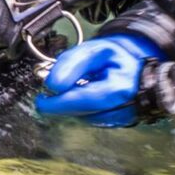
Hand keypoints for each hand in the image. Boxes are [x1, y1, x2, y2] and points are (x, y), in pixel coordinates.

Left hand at [35, 34, 166, 127]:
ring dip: (71, 105)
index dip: (60, 102)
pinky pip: (89, 119)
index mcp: (121, 87)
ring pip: (83, 117)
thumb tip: (52, 84)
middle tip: (47, 95)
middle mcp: (125, 108)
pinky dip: (80, 109)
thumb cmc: (113, 57)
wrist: (133, 67)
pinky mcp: (115, 124)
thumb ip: (71, 63)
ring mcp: (121, 119)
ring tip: (75, 87)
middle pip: (82, 112)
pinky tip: (82, 96)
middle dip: (62, 103)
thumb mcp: (92, 50)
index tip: (41, 101)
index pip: (86, 100)